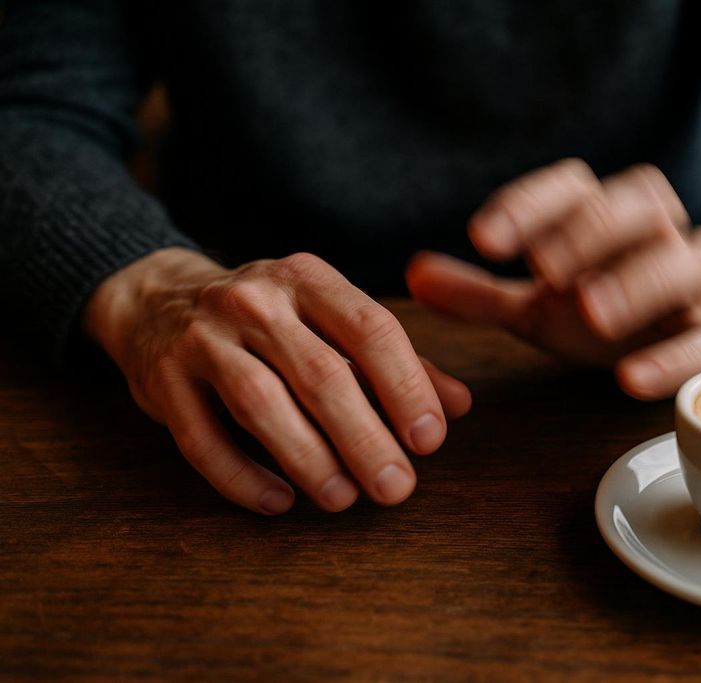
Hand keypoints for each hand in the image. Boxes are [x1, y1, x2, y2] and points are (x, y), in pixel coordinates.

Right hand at [83, 248, 470, 514]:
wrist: (156, 299)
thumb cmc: (269, 320)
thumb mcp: (329, 321)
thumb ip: (394, 361)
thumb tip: (459, 405)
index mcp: (308, 278)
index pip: (370, 328)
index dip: (406, 386)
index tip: (430, 439)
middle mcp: (255, 299)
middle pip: (321, 374)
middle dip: (365, 437)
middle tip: (398, 488)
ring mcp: (202, 337)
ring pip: (262, 404)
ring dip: (309, 459)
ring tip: (344, 499)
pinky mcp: (160, 378)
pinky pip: (201, 438)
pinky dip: (241, 476)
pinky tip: (279, 503)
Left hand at [406, 159, 700, 398]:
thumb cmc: (615, 306)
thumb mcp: (541, 303)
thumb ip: (481, 292)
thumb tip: (413, 276)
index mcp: (609, 214)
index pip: (571, 187)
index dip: (528, 205)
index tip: (483, 237)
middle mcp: (658, 233)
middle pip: (632, 207)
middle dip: (587, 232)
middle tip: (544, 267)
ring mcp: (700, 279)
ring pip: (682, 262)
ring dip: (636, 283)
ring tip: (592, 310)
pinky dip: (673, 359)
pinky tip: (630, 379)